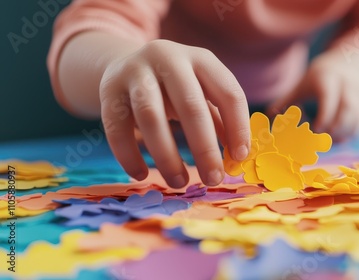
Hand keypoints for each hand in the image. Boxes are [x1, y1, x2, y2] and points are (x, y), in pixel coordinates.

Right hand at [99, 40, 249, 187]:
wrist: (127, 63)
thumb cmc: (176, 87)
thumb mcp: (202, 93)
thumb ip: (221, 120)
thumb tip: (237, 159)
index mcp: (201, 59)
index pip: (228, 93)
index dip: (238, 128)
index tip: (239, 159)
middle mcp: (169, 58)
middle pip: (190, 106)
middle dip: (204, 148)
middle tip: (213, 179)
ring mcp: (135, 71)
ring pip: (150, 117)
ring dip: (167, 156)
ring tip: (179, 182)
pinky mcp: (108, 89)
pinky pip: (117, 127)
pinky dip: (129, 156)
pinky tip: (142, 175)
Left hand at [268, 50, 358, 141]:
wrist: (353, 66)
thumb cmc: (320, 79)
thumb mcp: (303, 84)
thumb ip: (286, 101)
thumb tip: (268, 116)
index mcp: (329, 80)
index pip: (329, 99)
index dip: (323, 116)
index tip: (313, 130)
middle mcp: (348, 90)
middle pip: (346, 113)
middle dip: (331, 130)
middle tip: (315, 141)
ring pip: (354, 124)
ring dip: (337, 137)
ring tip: (320, 142)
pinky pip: (357, 131)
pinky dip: (343, 140)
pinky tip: (329, 141)